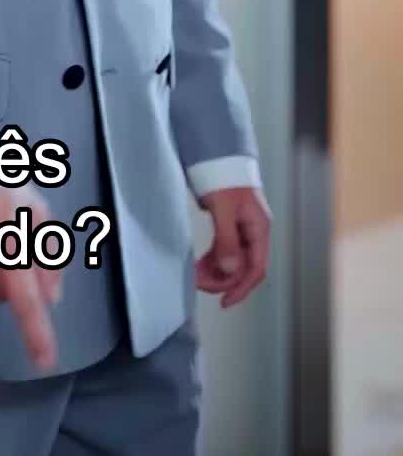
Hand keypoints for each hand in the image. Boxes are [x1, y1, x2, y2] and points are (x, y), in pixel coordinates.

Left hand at [195, 186, 271, 308]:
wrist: (215, 154)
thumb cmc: (222, 177)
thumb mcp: (222, 209)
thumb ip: (227, 240)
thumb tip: (229, 270)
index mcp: (259, 228)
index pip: (256, 268)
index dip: (241, 288)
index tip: (224, 302)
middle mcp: (254, 231)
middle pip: (243, 267)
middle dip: (223, 279)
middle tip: (199, 283)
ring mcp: (242, 228)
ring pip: (233, 260)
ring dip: (216, 271)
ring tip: (195, 275)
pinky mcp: (230, 225)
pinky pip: (224, 250)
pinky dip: (213, 260)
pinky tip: (200, 265)